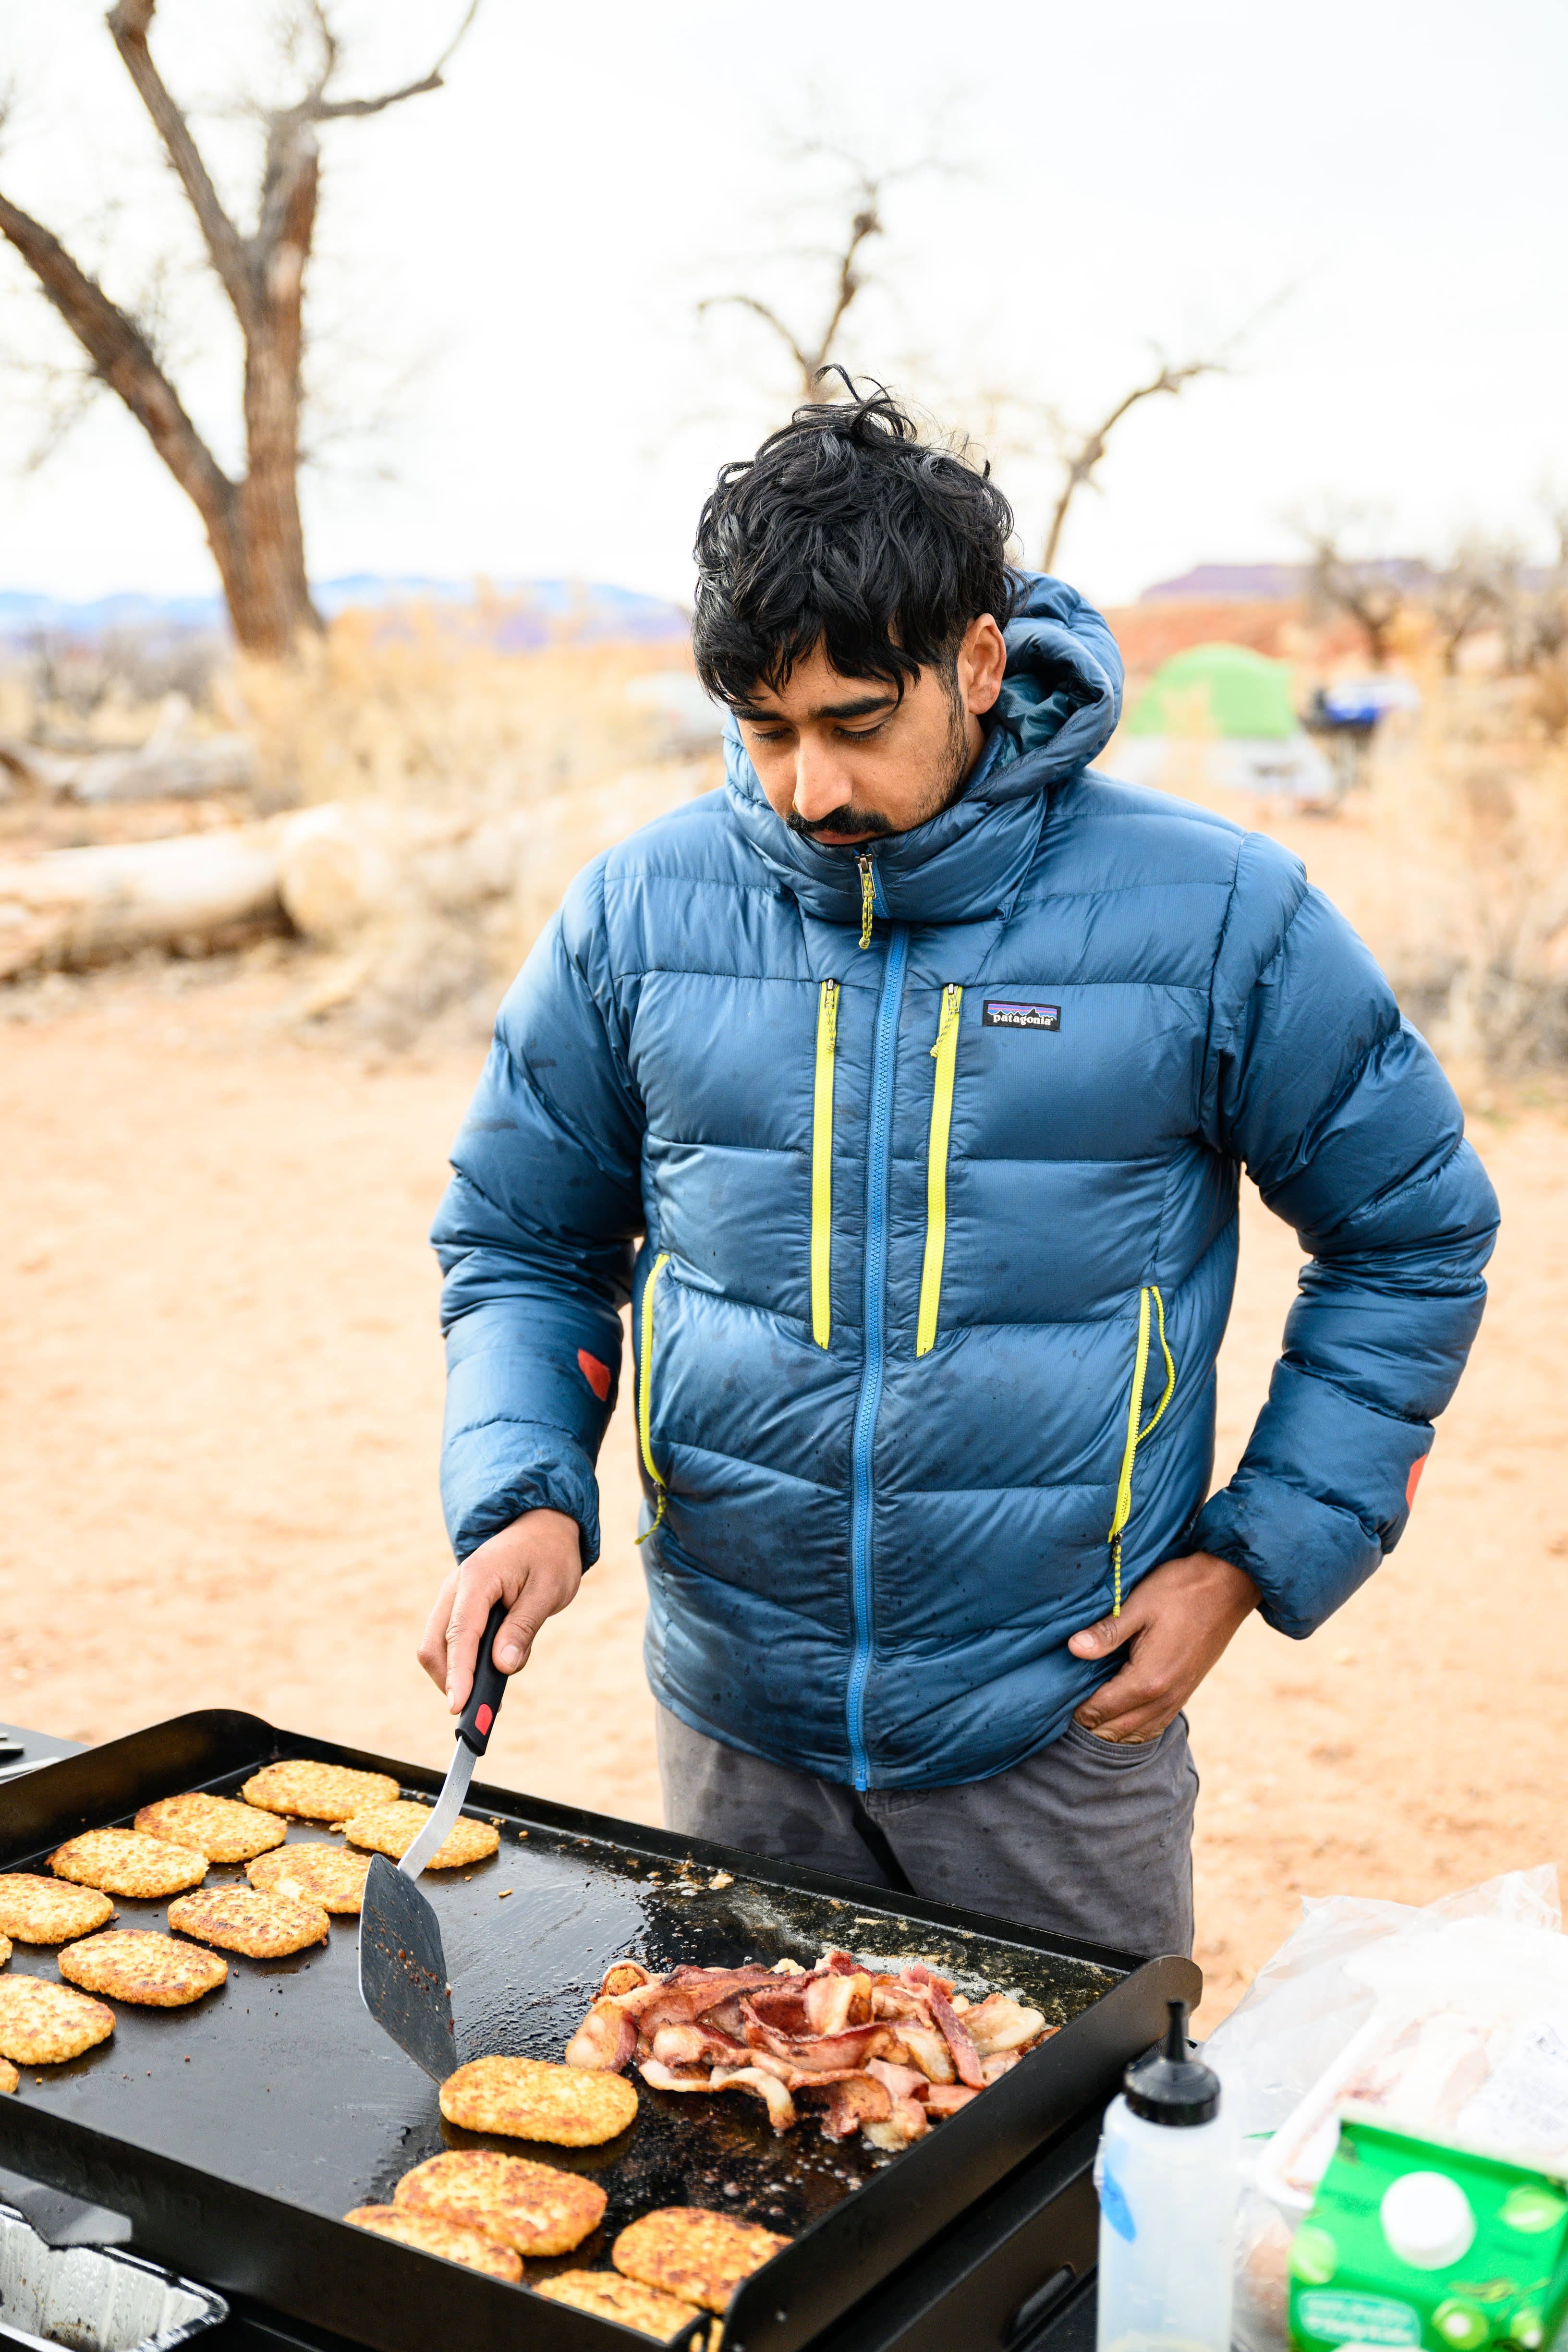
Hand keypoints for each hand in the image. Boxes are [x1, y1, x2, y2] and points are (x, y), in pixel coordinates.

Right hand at [417, 1510, 582, 1715]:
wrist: (543, 1525)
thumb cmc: (549, 1555)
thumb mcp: (548, 1589)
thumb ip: (524, 1627)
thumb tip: (504, 1665)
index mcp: (478, 1578)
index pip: (460, 1634)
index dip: (458, 1674)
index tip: (458, 1707)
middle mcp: (456, 1587)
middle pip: (433, 1645)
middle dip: (449, 1681)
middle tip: (476, 1712)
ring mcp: (453, 1597)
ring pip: (437, 1646)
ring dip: (456, 1674)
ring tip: (489, 1696)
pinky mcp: (459, 1606)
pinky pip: (451, 1639)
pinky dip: (462, 1662)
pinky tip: (488, 1675)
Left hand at [1067, 1550, 1258, 1742]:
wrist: (1228, 1585)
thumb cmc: (1180, 1590)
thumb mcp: (1138, 1605)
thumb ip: (1106, 1632)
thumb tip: (1073, 1649)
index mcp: (1148, 1679)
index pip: (1101, 1709)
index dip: (1076, 1709)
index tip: (1057, 1700)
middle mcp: (1164, 1697)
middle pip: (1116, 1729)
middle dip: (1090, 1724)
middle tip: (1065, 1710)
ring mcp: (1178, 1697)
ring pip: (1137, 1733)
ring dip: (1110, 1730)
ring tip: (1087, 1717)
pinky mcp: (1186, 1691)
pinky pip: (1156, 1724)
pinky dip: (1135, 1728)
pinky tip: (1120, 1718)